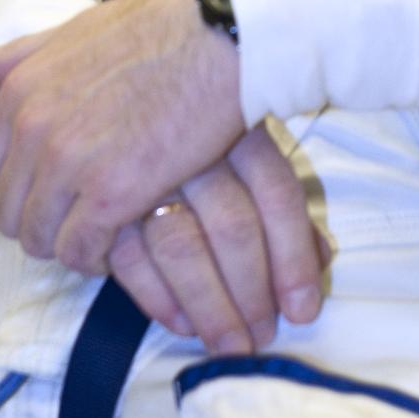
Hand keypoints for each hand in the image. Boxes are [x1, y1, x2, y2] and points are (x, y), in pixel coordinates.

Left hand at [0, 0, 244, 274]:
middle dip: (40, 222)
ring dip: (68, 243)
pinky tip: (123, 238)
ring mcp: (70, 165)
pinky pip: (80, 251)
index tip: (44, 195)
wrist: (217, 36)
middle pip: (9, 214)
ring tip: (102, 232)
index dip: (11, 193)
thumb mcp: (75, 31)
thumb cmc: (158, 27)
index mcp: (20, 93)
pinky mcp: (112, 194)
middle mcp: (33, 132)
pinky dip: (97, 256)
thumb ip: (21, 55)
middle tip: (78, 218)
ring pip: (40, 239)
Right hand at [107, 125, 330, 350]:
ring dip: (209, 306)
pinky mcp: (97, 197)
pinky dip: (157, 297)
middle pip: (233, 228)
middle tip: (260, 339)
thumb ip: (275, 193)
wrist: (108, 73)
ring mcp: (140, 172)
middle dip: (251, 293)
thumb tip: (321, 256)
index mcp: (234, 127)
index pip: (276, 193)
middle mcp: (191, 149)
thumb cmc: (188, 110)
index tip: (303, 310)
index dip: (294, 257)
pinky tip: (181, 323)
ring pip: (182, 248)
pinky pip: (129, 256)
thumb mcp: (239, 132)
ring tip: (229, 343)